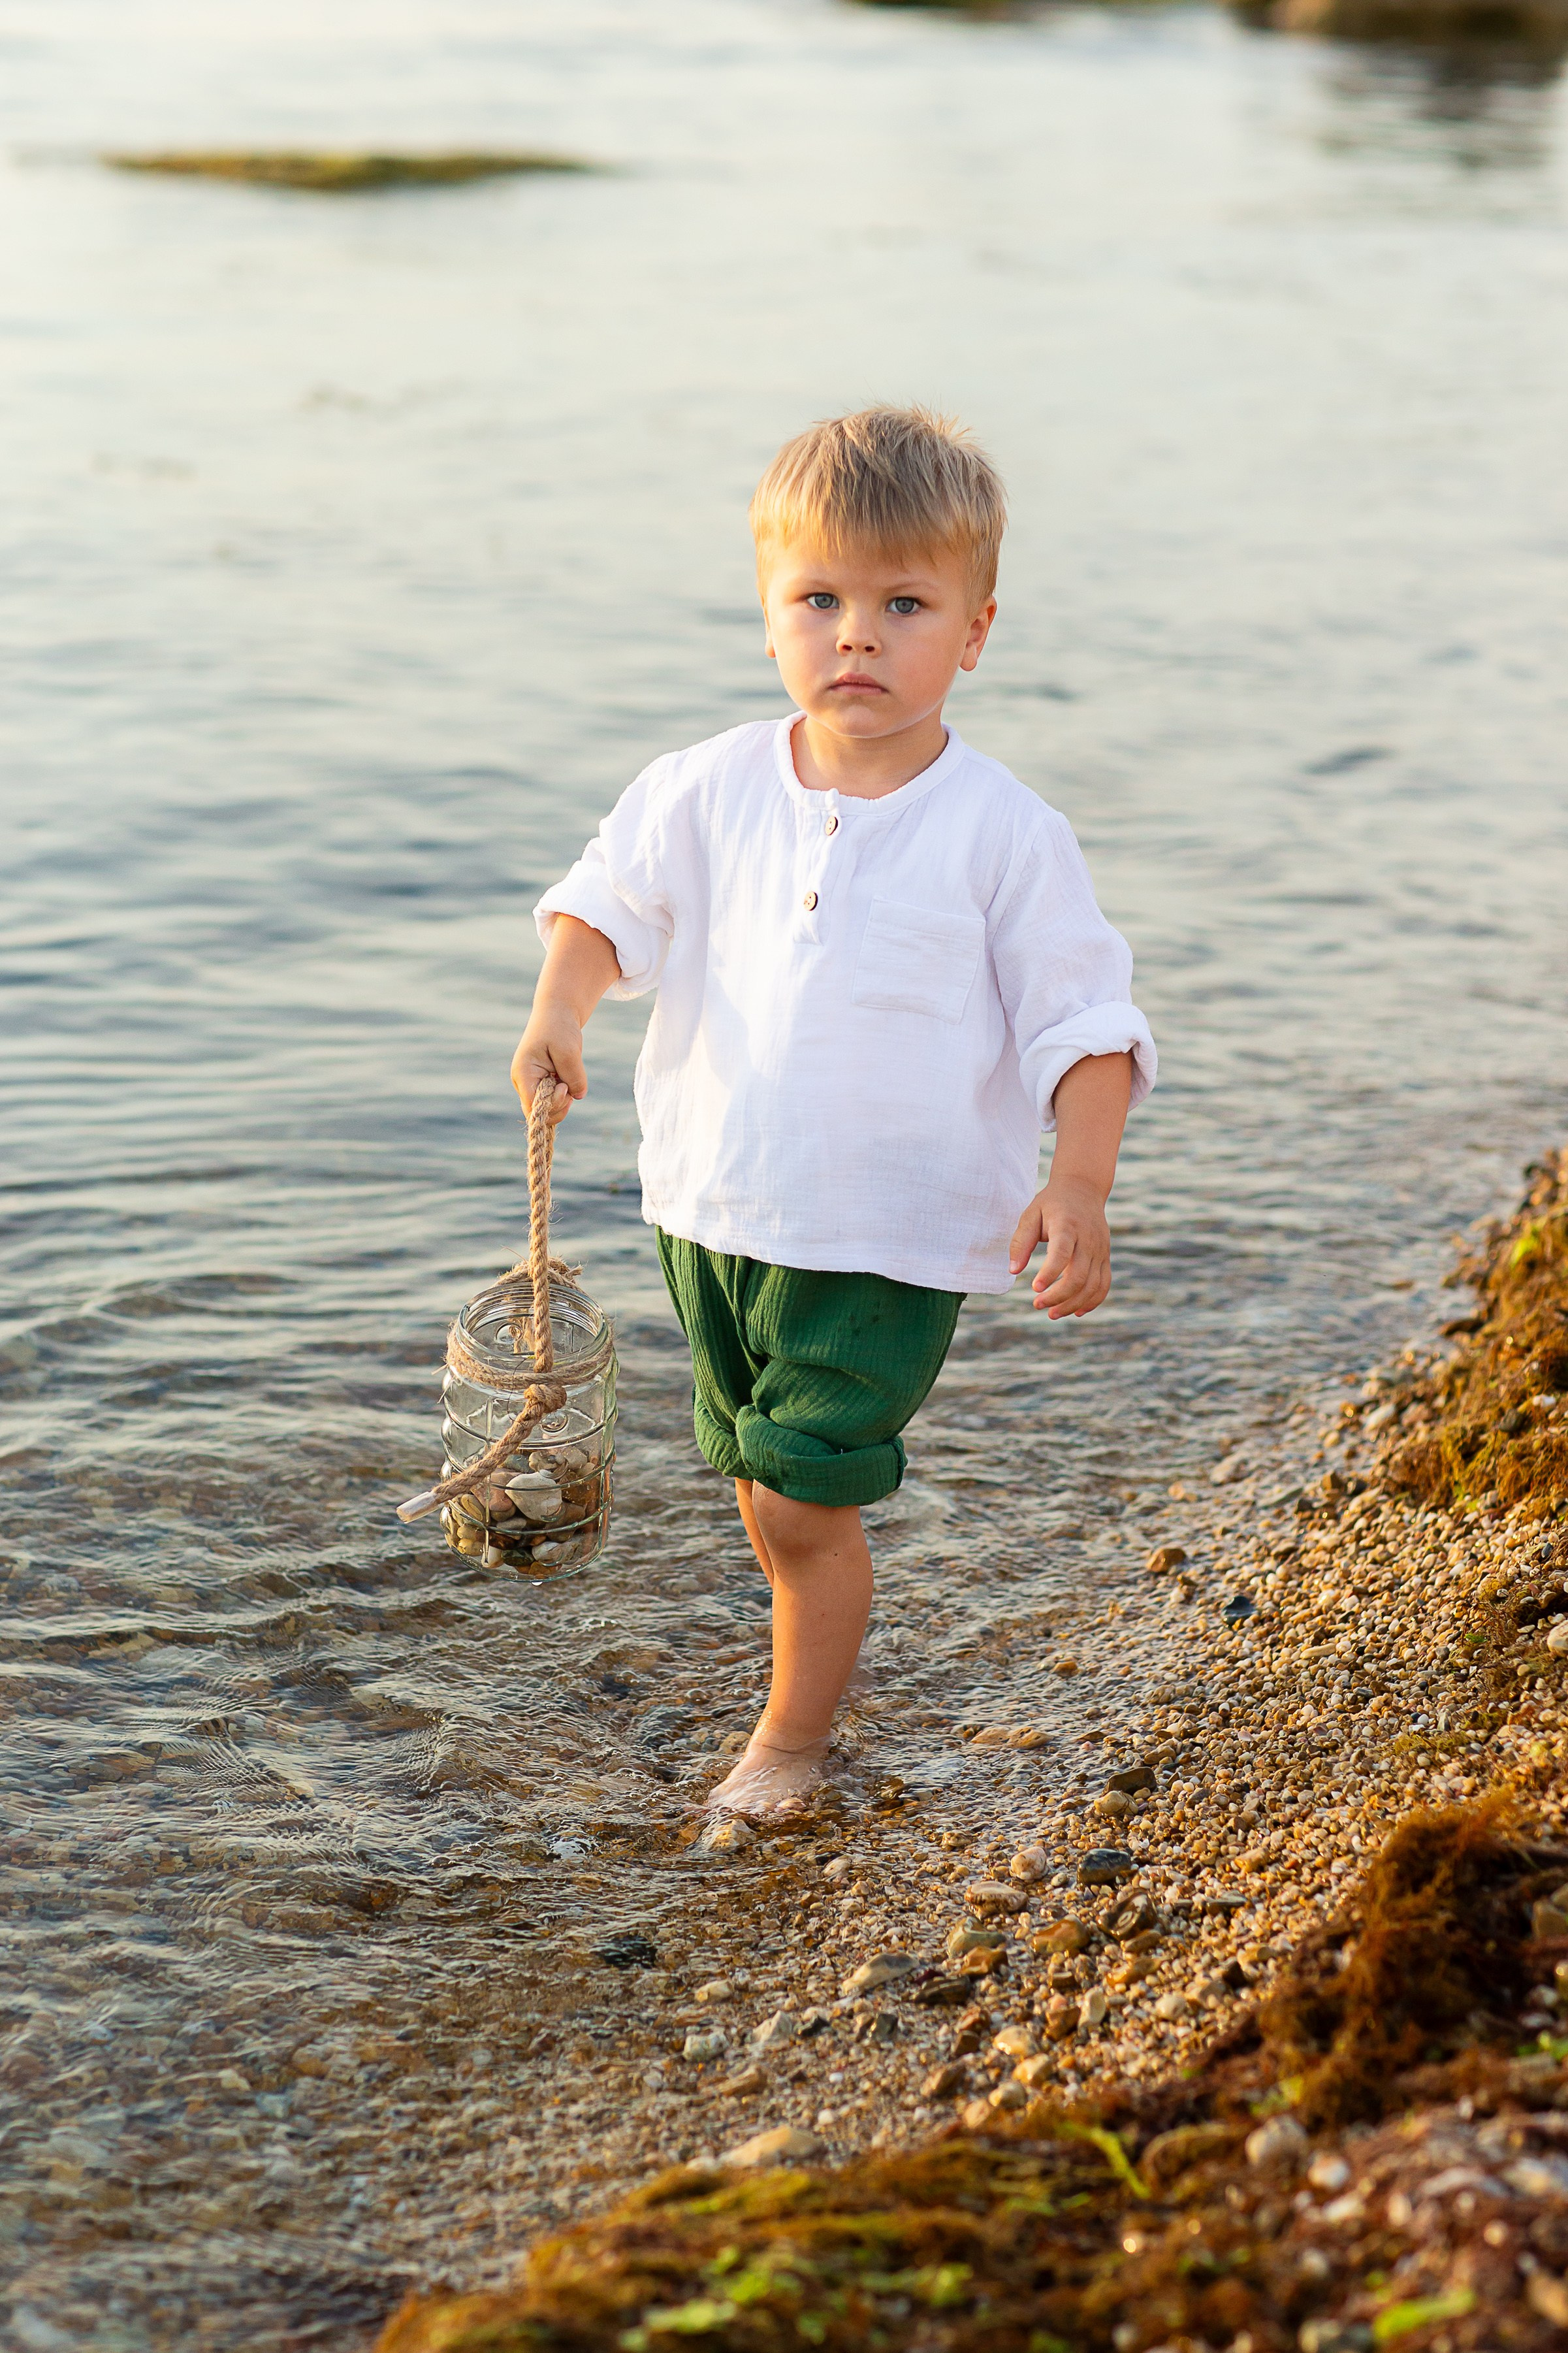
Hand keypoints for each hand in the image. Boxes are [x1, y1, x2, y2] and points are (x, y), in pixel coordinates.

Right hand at [510, 1009, 584, 1126]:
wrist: (557, 1014)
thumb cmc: (559, 1028)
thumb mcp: (568, 1049)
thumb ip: (574, 1074)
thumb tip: (578, 1096)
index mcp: (523, 1073)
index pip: (532, 1107)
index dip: (551, 1105)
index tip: (564, 1086)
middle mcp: (524, 1082)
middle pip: (539, 1112)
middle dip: (559, 1105)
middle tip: (570, 1085)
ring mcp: (532, 1084)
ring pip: (548, 1108)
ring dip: (563, 1100)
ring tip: (569, 1079)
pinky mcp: (542, 1084)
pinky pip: (553, 1101)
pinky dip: (564, 1095)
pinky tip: (568, 1080)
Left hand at [1008, 1176, 1112, 1317]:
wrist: (1083, 1189)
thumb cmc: (1051, 1204)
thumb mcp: (1030, 1214)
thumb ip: (1021, 1242)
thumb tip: (1013, 1271)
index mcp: (1067, 1225)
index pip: (1061, 1253)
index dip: (1049, 1273)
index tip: (1035, 1288)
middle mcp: (1088, 1239)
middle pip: (1078, 1276)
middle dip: (1057, 1296)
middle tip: (1036, 1304)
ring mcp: (1100, 1249)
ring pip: (1092, 1285)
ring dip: (1072, 1304)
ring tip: (1052, 1314)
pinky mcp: (1105, 1257)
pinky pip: (1104, 1284)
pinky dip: (1092, 1301)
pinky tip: (1076, 1312)